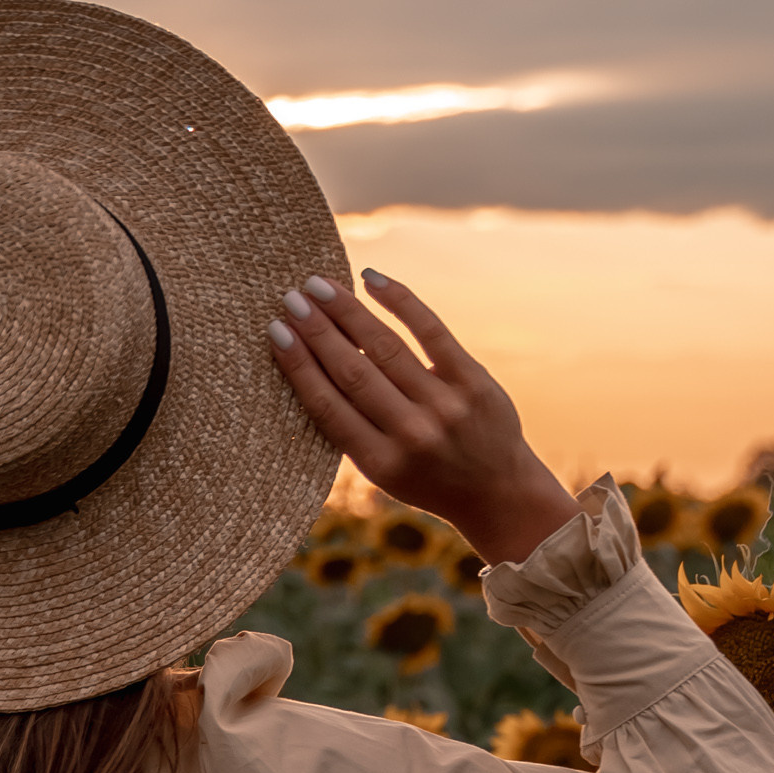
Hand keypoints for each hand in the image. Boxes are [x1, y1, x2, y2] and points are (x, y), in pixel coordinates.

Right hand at [266, 267, 578, 566]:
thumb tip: (311, 359)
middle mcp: (411, 435)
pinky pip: (431, 331)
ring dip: (348, 312)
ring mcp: (445, 407)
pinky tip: (371, 280)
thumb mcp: (383, 471)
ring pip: (385, 348)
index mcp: (379, 463)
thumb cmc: (427, 477)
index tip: (275, 332)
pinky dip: (399, 301)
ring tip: (319, 286)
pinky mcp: (473, 381)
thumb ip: (352, 428)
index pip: (328, 406)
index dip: (298, 365)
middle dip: (317, 331)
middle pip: (353, 372)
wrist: (498, 492)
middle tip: (290, 299)